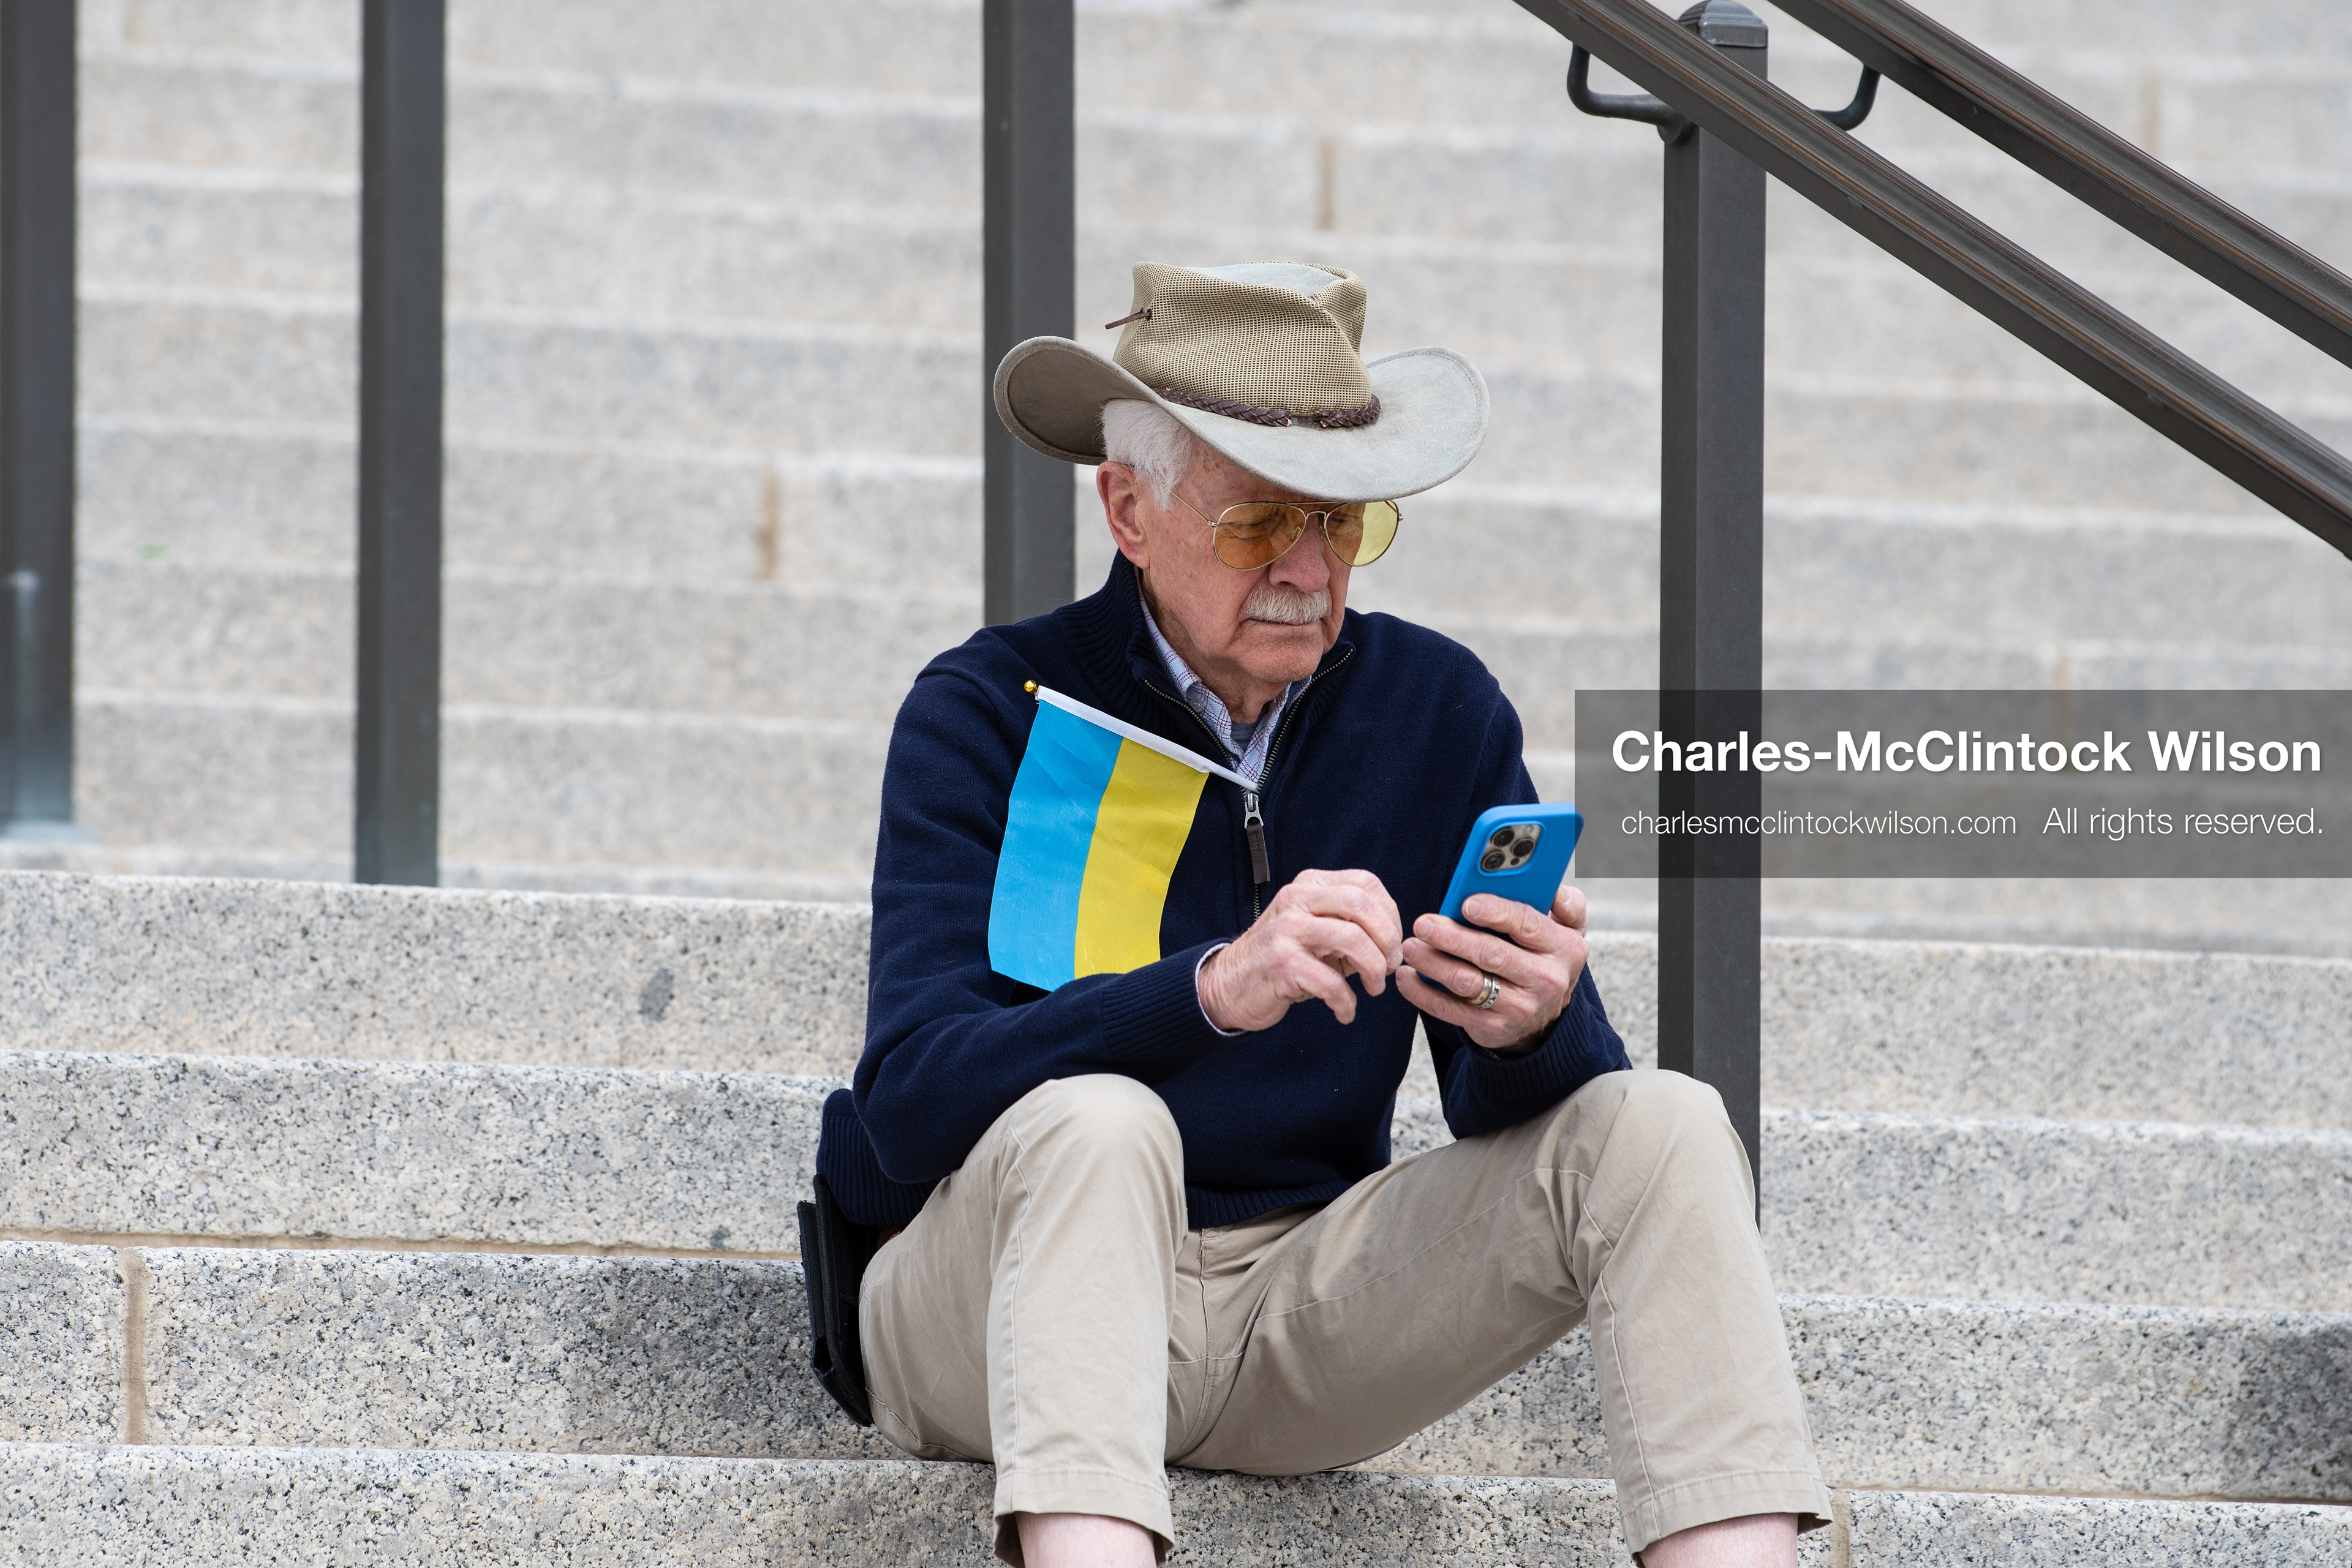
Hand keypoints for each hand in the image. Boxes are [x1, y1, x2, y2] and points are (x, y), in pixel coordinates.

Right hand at [1197, 869, 1403, 1031]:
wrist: (1229, 986)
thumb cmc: (1283, 961)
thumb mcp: (1316, 932)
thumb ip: (1351, 927)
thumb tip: (1396, 943)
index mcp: (1309, 885)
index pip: (1366, 884)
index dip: (1391, 915)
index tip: (1391, 945)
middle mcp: (1297, 900)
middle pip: (1362, 904)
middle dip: (1387, 939)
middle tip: (1388, 966)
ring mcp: (1286, 929)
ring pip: (1352, 938)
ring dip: (1373, 969)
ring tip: (1373, 988)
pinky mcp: (1281, 962)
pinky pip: (1330, 981)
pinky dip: (1346, 1002)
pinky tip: (1344, 1012)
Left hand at [1396, 883, 1588, 1052]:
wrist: (1543, 1020)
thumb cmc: (1543, 960)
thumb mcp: (1567, 932)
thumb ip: (1567, 905)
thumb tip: (1555, 889)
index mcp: (1563, 949)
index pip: (1527, 924)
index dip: (1495, 912)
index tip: (1467, 903)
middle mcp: (1544, 980)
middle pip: (1491, 953)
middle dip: (1452, 937)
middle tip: (1423, 923)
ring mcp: (1518, 1008)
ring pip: (1467, 982)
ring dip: (1433, 963)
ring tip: (1410, 946)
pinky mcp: (1491, 1028)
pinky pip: (1450, 1010)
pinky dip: (1423, 993)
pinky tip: (1407, 976)